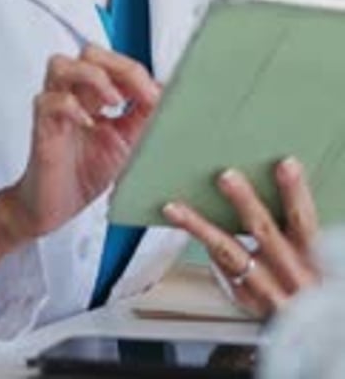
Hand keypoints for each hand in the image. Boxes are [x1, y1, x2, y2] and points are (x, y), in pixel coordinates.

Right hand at [0, 44, 159, 261]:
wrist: (55, 207)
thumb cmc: (84, 172)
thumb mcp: (127, 142)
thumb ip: (143, 117)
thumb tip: (167, 96)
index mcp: (93, 94)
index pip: (114, 62)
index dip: (137, 73)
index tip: (157, 95)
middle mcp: (72, 93)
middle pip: (88, 53)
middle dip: (118, 65)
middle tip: (140, 93)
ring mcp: (54, 108)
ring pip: (60, 65)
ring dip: (92, 76)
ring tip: (114, 101)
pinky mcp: (41, 127)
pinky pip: (48, 101)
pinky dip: (71, 106)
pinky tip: (89, 123)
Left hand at [163, 157, 318, 318]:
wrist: (315, 330)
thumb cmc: (313, 282)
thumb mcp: (318, 254)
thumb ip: (297, 225)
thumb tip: (280, 176)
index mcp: (314, 258)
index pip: (304, 220)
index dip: (295, 193)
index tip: (286, 164)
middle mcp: (291, 276)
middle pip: (265, 233)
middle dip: (245, 203)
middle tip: (226, 177)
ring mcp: (267, 292)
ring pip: (230, 255)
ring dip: (201, 228)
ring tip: (176, 208)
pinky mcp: (249, 303)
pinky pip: (224, 273)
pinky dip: (209, 251)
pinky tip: (191, 230)